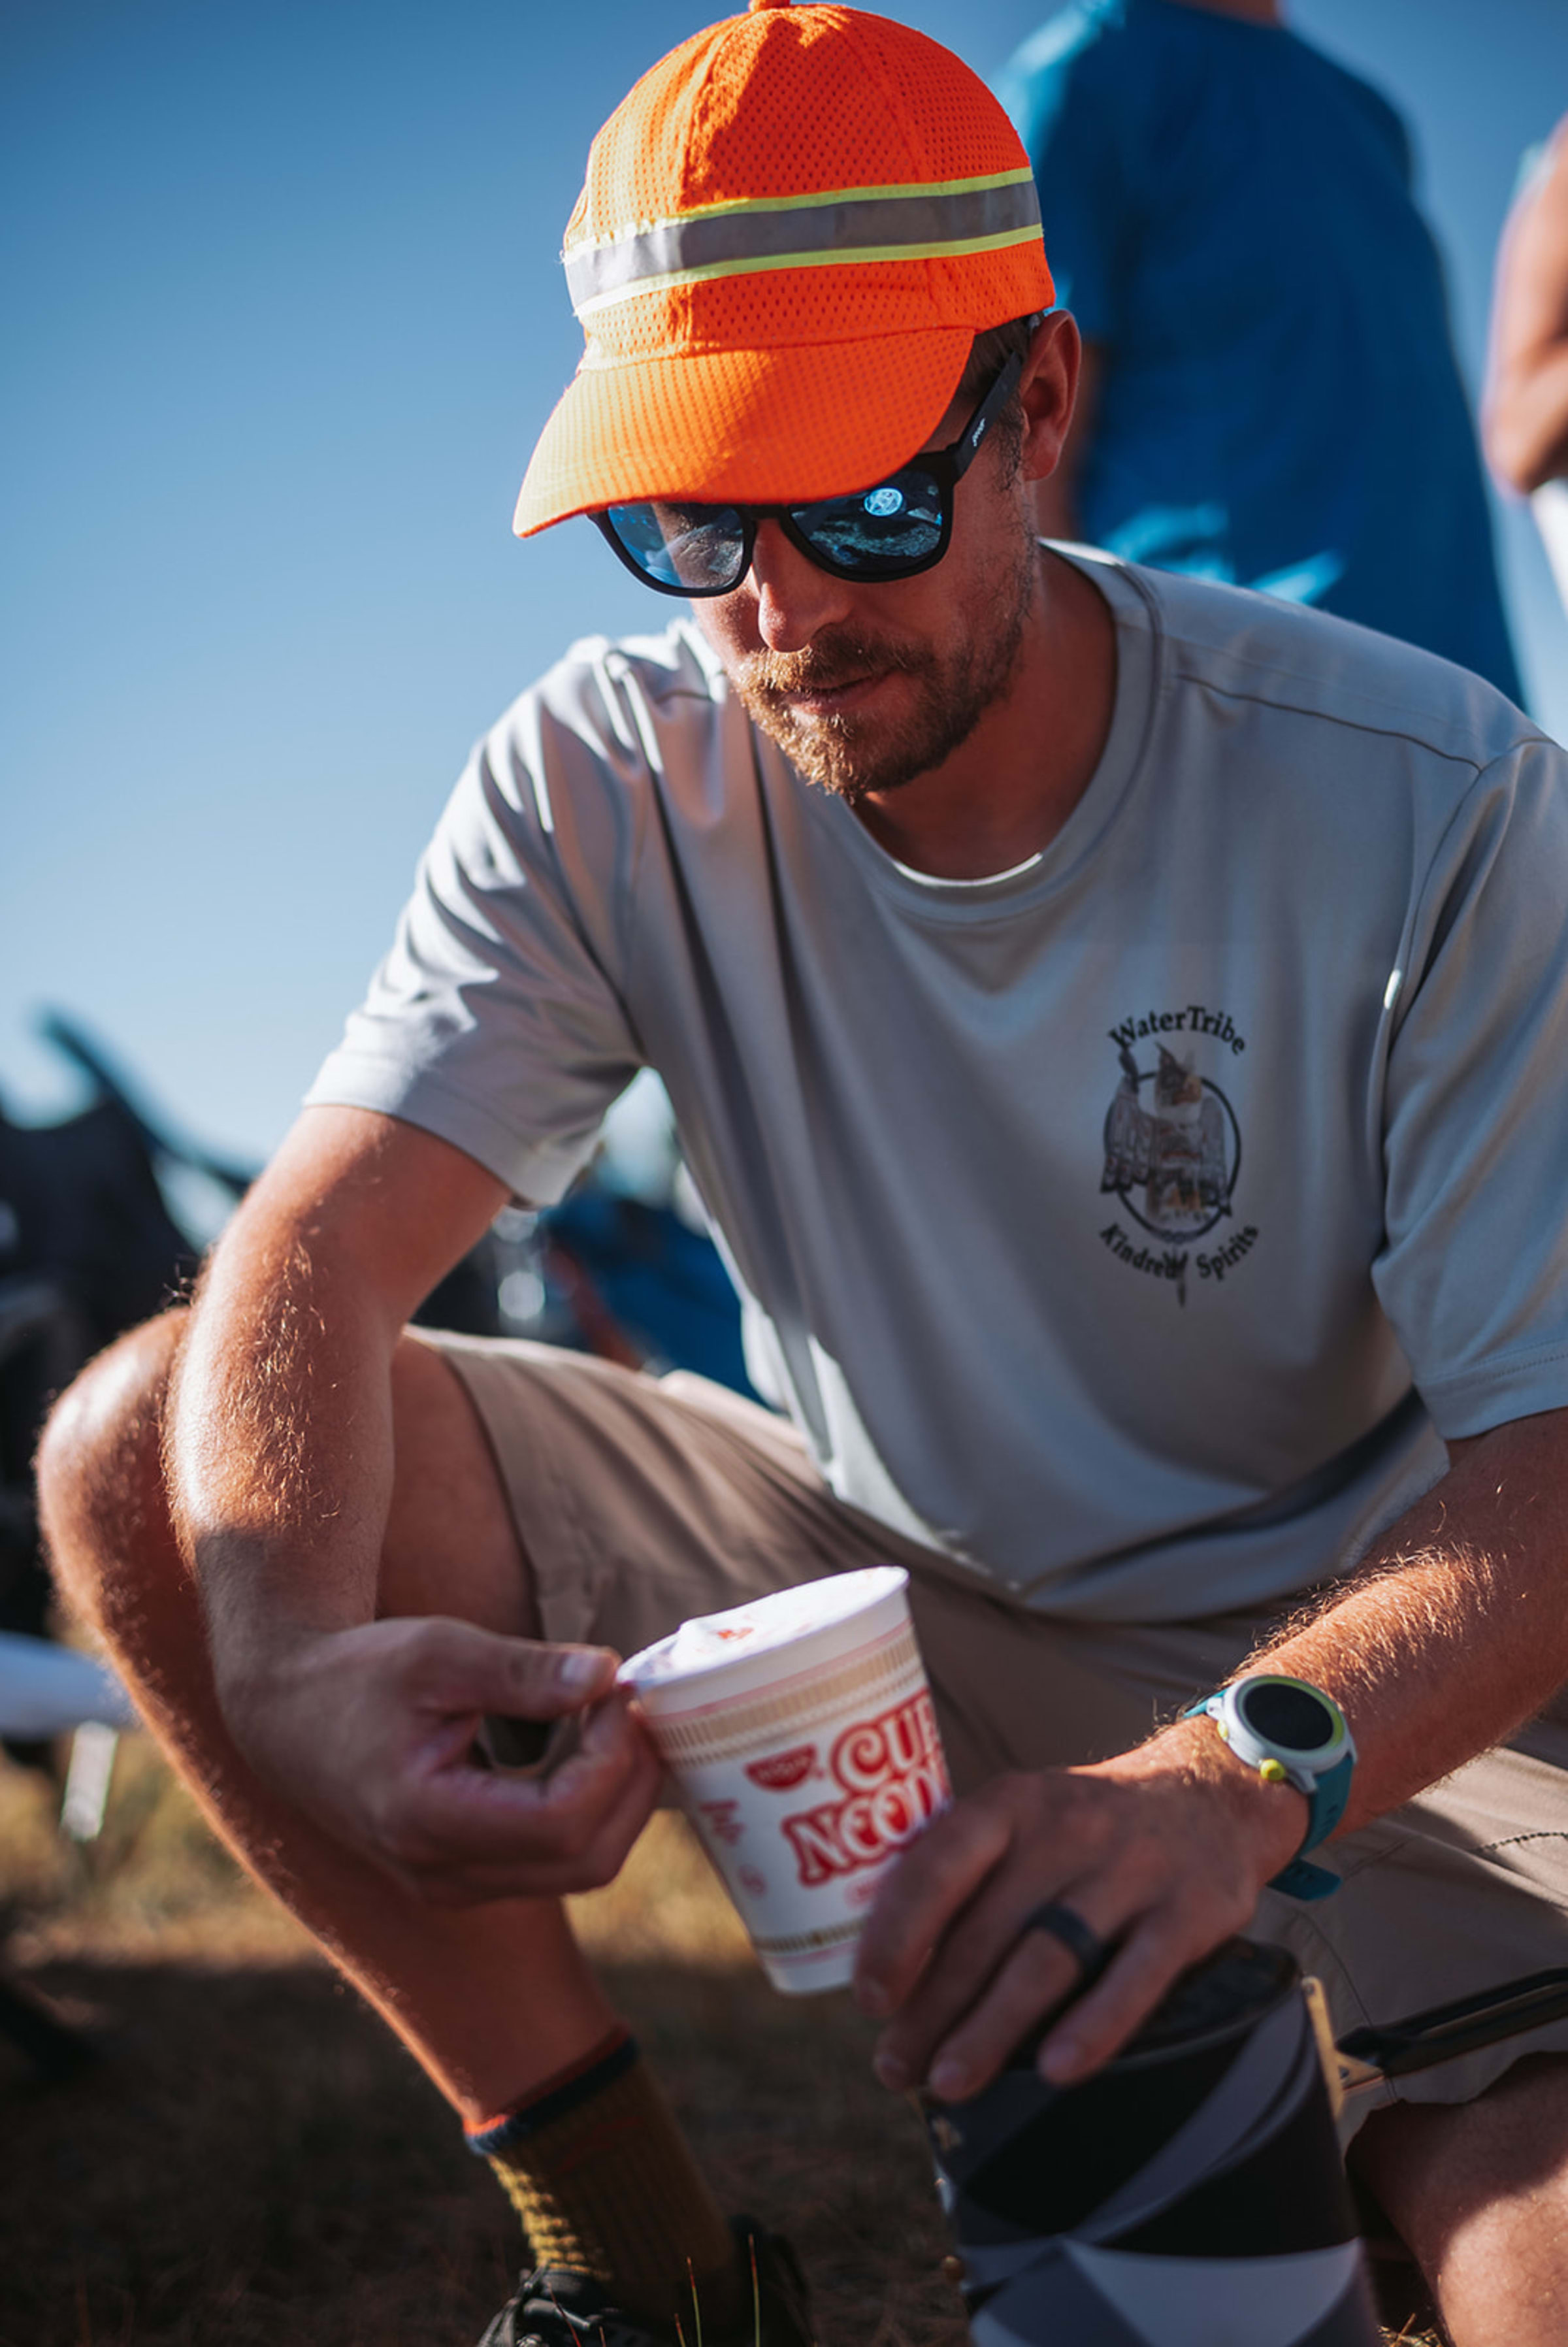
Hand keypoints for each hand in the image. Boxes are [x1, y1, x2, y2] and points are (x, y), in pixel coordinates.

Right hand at [220, 1615, 663, 1902]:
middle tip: (638, 1707)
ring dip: (619, 1798)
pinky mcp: (467, 1874)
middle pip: (586, 1860)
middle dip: (632, 1783)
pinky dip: (590, 1807)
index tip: (616, 1688)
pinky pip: (554, 1859)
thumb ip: (524, 1672)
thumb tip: (609, 1675)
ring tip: (621, 1720)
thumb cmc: (359, 1675)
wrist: (288, 1715)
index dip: (610, 1756)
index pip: (561, 1820)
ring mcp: (455, 1884)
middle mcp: (443, 1874)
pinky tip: (591, 1746)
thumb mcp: (439, 1654)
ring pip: (579, 1867)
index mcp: (427, 1821)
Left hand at [851, 1721, 1303, 2099]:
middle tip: (895, 2068)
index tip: (868, 1998)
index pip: (939, 1864)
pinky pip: (1136, 1977)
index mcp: (1011, 1804)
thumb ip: (965, 1873)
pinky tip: (1053, 2072)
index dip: (897, 1933)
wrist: (1210, 1794)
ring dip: (993, 2029)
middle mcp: (1067, 1830)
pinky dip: (1093, 2027)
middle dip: (933, 2008)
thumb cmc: (1087, 1827)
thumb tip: (884, 1963)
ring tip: (949, 2083)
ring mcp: (1130, 1871)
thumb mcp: (1023, 1818)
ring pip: (1048, 1959)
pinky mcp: (1187, 1912)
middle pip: (986, 1931)